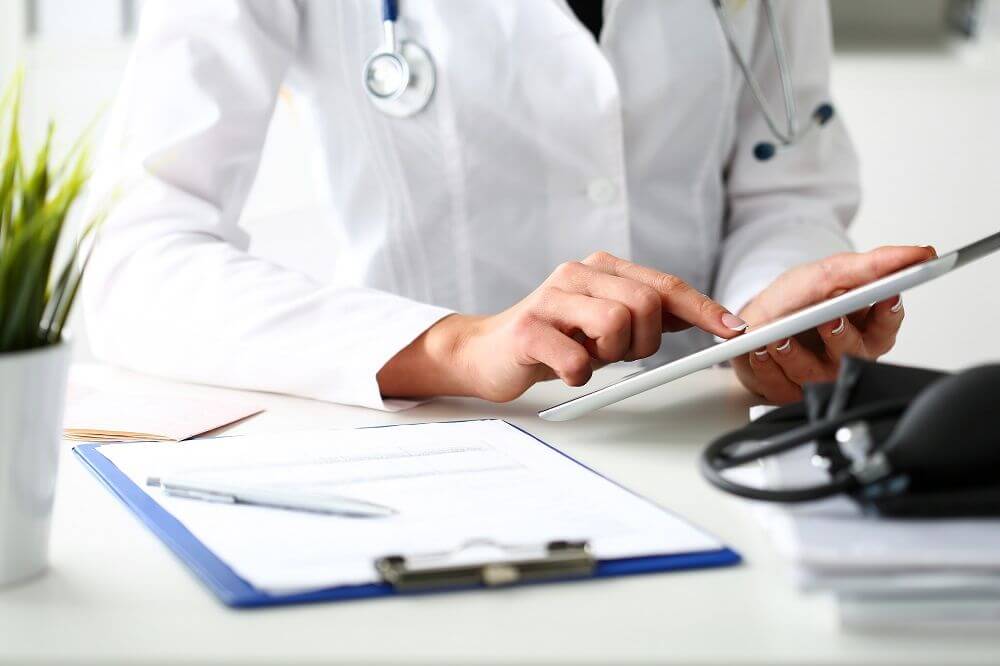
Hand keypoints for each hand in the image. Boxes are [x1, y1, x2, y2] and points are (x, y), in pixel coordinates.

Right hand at [378, 252, 749, 401]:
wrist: (487, 352)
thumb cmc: (551, 339)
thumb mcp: (603, 323)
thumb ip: (645, 316)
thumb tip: (702, 317)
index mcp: (600, 269)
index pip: (664, 285)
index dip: (703, 309)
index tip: (731, 330)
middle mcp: (577, 274)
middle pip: (645, 306)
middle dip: (643, 342)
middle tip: (616, 354)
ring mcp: (550, 297)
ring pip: (616, 325)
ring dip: (610, 356)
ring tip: (587, 357)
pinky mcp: (529, 327)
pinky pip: (578, 360)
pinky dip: (579, 375)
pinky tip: (564, 370)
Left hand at [732, 245, 936, 403]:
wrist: (750, 321)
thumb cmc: (794, 300)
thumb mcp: (827, 274)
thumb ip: (869, 266)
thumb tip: (918, 253)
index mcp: (862, 328)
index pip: (887, 324)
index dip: (889, 312)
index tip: (888, 295)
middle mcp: (844, 356)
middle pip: (854, 354)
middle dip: (840, 336)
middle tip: (829, 319)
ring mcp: (816, 376)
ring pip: (813, 373)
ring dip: (793, 353)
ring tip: (778, 337)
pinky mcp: (786, 391)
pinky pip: (779, 385)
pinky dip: (767, 365)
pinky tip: (760, 351)